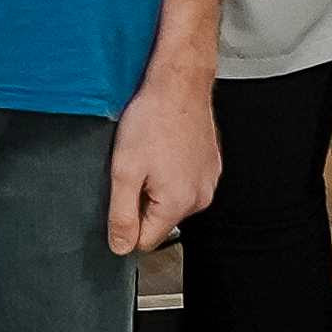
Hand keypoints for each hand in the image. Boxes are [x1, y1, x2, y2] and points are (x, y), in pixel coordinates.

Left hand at [107, 64, 219, 252]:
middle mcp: (200, 198)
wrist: (179, 84)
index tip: (121, 196)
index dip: (127, 224)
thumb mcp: (124, 171)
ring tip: (151, 155)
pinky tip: (164, 148)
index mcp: (177, 204)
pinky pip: (185, 182)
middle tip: (135, 168)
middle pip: (160, 221)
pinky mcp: (211, 166)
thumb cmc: (153, 120)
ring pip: (173, 201)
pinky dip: (172, 171)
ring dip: (158, 185)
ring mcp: (208, 181)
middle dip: (142, 202)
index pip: (146, 241)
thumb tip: (120, 247)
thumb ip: (121, 215)